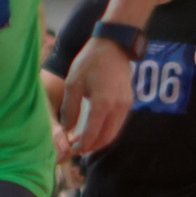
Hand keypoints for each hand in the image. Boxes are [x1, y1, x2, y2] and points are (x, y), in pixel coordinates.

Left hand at [59, 38, 135, 155]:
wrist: (114, 45)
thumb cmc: (90, 61)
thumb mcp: (73, 83)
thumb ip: (69, 109)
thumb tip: (67, 129)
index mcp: (103, 104)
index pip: (92, 135)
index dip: (81, 146)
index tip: (71, 150)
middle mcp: (118, 108)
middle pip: (105, 138)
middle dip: (91, 147)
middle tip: (76, 148)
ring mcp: (126, 106)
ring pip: (113, 133)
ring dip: (99, 140)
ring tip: (83, 139)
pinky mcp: (128, 102)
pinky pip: (117, 124)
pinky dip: (106, 130)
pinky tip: (93, 128)